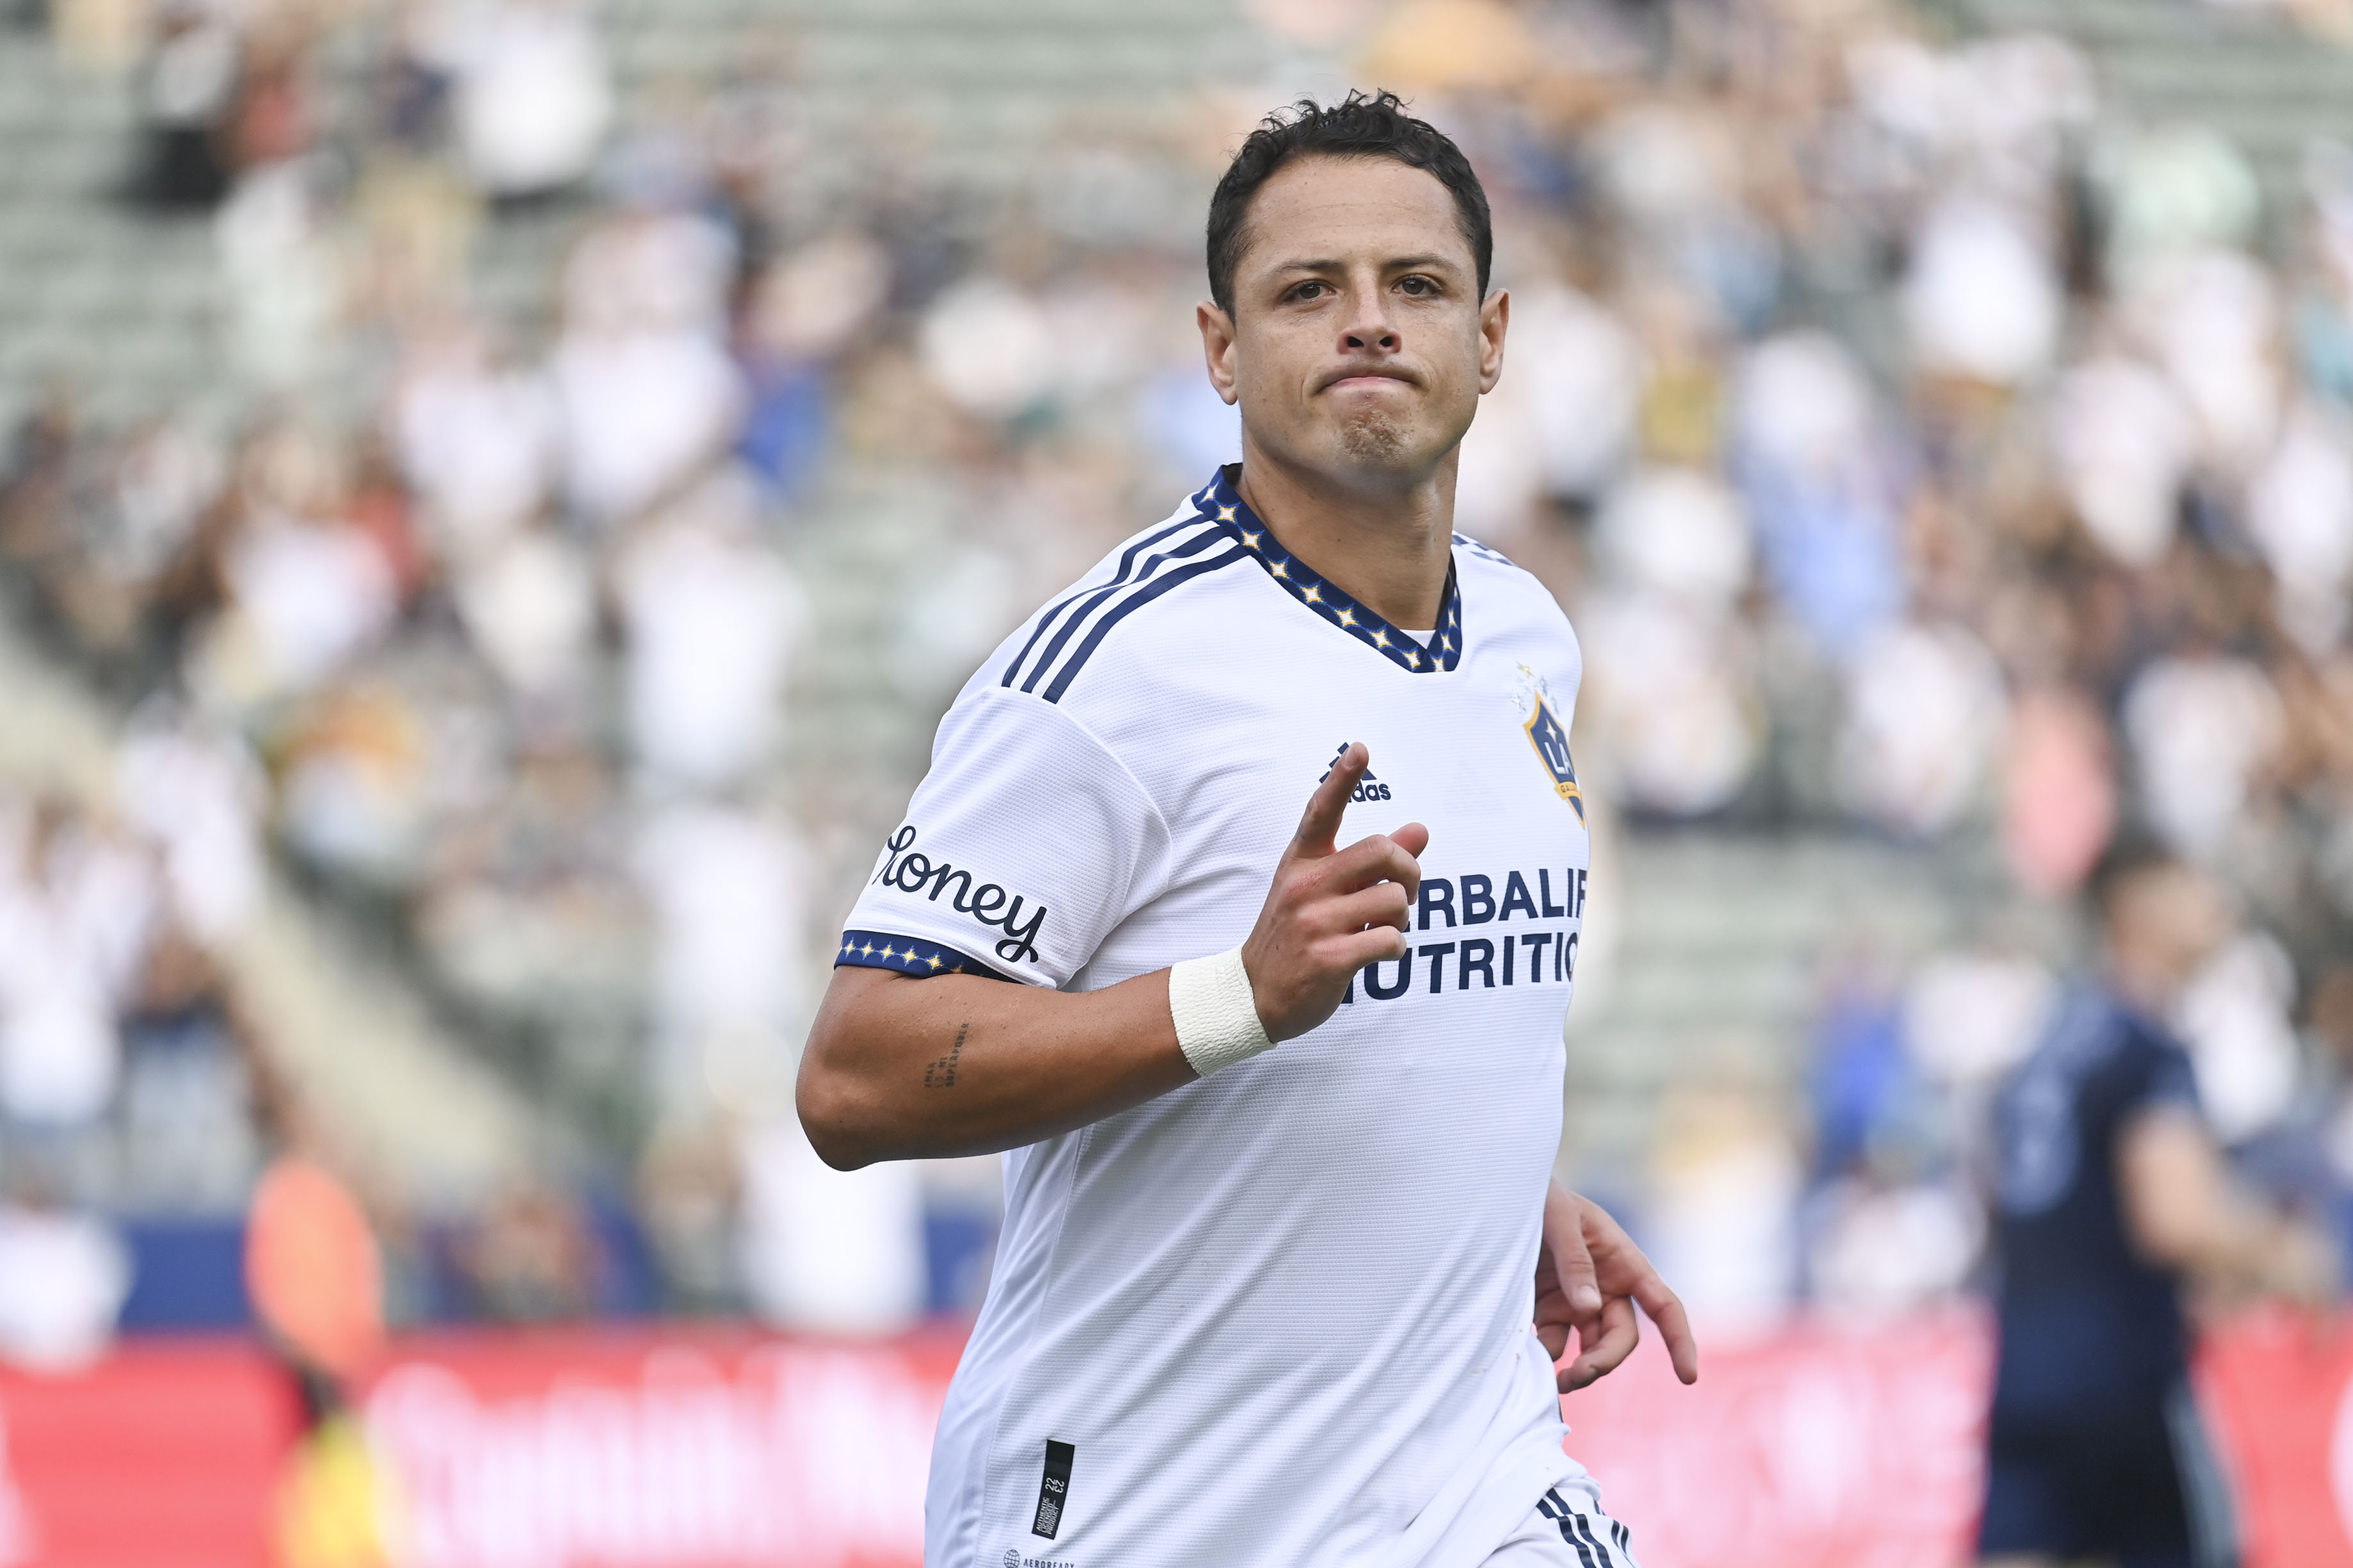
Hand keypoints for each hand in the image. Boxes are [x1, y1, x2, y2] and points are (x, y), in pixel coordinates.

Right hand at [1240, 743, 1427, 1041]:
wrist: (1255, 994)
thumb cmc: (1297, 935)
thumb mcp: (1322, 891)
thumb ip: (1371, 862)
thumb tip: (1420, 830)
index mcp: (1301, 863)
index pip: (1321, 812)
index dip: (1342, 779)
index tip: (1361, 749)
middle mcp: (1305, 886)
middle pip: (1380, 852)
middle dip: (1408, 871)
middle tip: (1404, 891)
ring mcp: (1315, 923)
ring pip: (1394, 901)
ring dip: (1403, 918)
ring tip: (1385, 929)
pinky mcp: (1329, 959)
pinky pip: (1390, 940)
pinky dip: (1397, 947)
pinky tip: (1381, 952)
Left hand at [1535, 1182, 1697, 1391]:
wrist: (1503, 1196)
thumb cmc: (1542, 1196)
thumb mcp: (1558, 1217)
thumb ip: (1575, 1261)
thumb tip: (1589, 1308)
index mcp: (1624, 1262)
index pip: (1664, 1306)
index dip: (1679, 1340)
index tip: (1687, 1376)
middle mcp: (1607, 1288)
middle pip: (1620, 1338)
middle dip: (1604, 1362)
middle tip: (1575, 1375)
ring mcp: (1578, 1302)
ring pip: (1591, 1349)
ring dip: (1579, 1370)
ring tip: (1554, 1382)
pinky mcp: (1549, 1310)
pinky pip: (1556, 1343)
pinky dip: (1547, 1356)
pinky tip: (1528, 1359)